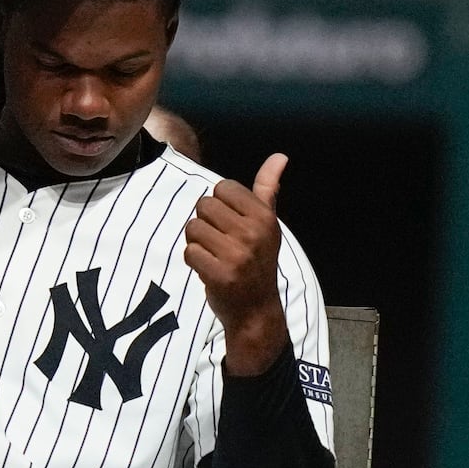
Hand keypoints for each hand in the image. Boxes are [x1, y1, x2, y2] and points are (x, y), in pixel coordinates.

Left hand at [183, 154, 289, 376]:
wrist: (256, 310)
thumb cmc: (258, 263)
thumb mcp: (268, 225)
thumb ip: (267, 189)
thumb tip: (279, 156)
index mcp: (264, 217)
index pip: (222, 188)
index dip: (219, 205)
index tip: (230, 225)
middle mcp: (252, 232)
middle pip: (204, 205)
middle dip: (205, 223)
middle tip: (220, 243)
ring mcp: (236, 254)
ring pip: (193, 228)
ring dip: (197, 243)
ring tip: (213, 255)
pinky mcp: (219, 274)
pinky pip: (189, 252)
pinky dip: (193, 261)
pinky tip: (208, 269)